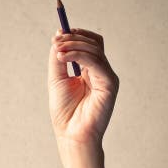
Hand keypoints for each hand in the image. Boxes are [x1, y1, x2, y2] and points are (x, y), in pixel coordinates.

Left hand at [48, 28, 118, 167]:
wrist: (71, 134)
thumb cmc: (65, 112)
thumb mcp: (57, 80)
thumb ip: (59, 60)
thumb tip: (58, 38)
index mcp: (90, 71)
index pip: (89, 44)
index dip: (76, 35)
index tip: (58, 32)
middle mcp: (101, 72)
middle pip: (94, 43)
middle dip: (73, 38)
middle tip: (56, 40)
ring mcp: (107, 77)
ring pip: (95, 50)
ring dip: (74, 46)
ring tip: (57, 51)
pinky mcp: (110, 84)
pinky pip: (96, 62)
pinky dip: (79, 56)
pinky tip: (63, 58)